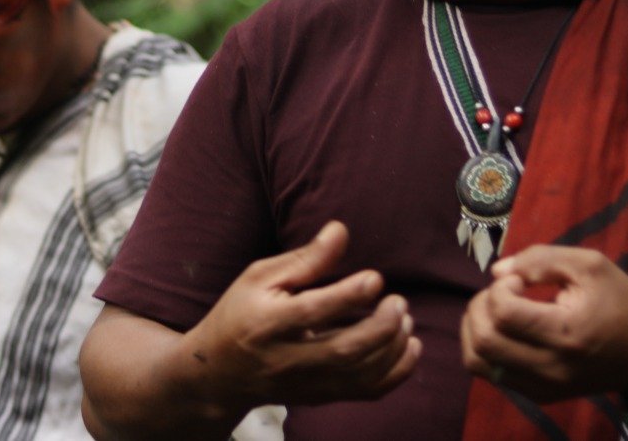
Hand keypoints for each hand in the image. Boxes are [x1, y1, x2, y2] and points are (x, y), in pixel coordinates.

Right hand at [177, 220, 420, 412]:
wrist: (219, 372)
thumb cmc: (240, 313)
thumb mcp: (260, 277)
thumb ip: (304, 259)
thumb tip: (341, 230)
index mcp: (267, 323)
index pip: (311, 313)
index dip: (347, 297)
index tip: (375, 278)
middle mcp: (287, 359)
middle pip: (342, 351)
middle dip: (380, 327)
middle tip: (399, 301)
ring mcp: (305, 384)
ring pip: (359, 376)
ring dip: (392, 348)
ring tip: (405, 318)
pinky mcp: (320, 397)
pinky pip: (365, 393)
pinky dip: (395, 373)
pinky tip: (408, 347)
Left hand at [460, 245, 627, 402]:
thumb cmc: (621, 301)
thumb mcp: (589, 264)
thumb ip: (541, 259)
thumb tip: (496, 272)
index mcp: (567, 334)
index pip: (503, 313)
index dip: (500, 288)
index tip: (521, 280)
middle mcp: (551, 368)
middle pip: (484, 340)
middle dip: (480, 306)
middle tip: (505, 292)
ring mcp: (544, 388)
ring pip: (478, 361)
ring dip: (475, 329)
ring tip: (498, 311)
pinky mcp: (540, 396)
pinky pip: (492, 375)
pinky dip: (485, 349)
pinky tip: (506, 331)